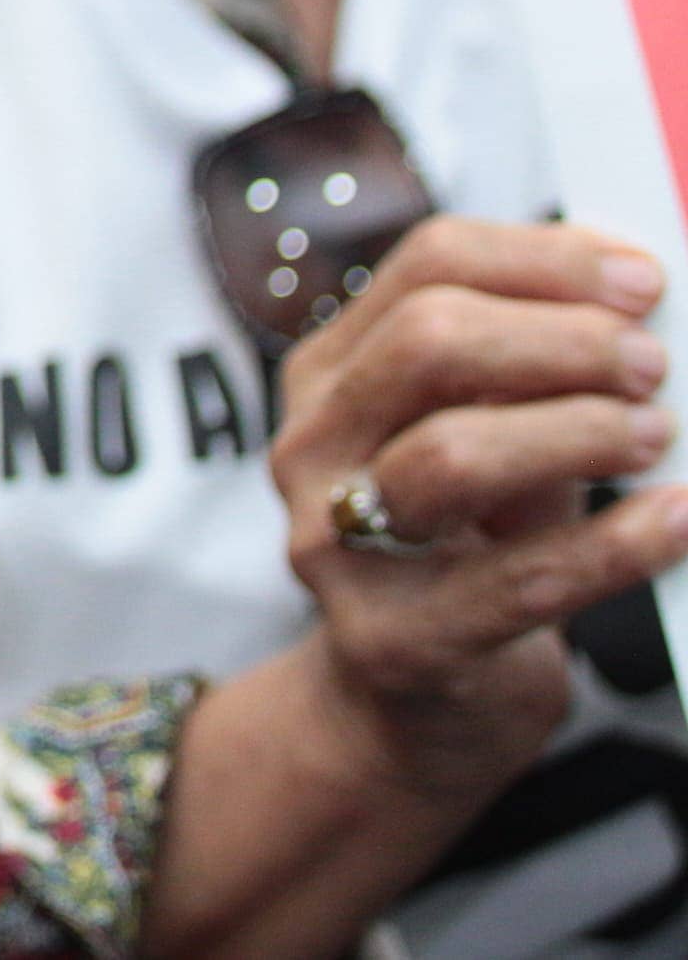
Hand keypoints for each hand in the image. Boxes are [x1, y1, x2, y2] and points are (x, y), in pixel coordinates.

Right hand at [272, 216, 687, 794]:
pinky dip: (616, 545)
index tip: (641, 279)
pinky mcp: (392, 641)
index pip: (426, 264)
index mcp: (332, 373)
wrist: (418, 704)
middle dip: (563, 342)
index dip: (544, 259)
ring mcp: (337, 543)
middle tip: (652, 366)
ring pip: (452, 453)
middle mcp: (313, 445)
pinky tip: (677, 520)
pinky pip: (518, 580)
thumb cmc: (471, 549)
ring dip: (580, 432)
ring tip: (655, 436)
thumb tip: (638, 299)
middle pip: (427, 343)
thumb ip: (538, 371)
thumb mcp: (491, 438)